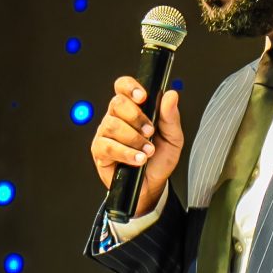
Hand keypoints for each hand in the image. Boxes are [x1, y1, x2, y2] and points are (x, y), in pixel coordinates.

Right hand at [91, 74, 184, 215]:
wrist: (153, 185)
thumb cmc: (159, 159)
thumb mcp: (173, 138)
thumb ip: (171, 116)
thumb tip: (171, 94)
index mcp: (132, 109)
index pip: (123, 87)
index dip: (130, 87)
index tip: (143, 97)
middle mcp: (116, 118)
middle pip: (117, 103)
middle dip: (136, 117)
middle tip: (150, 132)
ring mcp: (105, 134)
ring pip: (112, 125)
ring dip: (134, 139)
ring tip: (147, 151)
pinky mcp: (100, 151)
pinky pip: (108, 146)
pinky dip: (126, 153)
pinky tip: (138, 159)